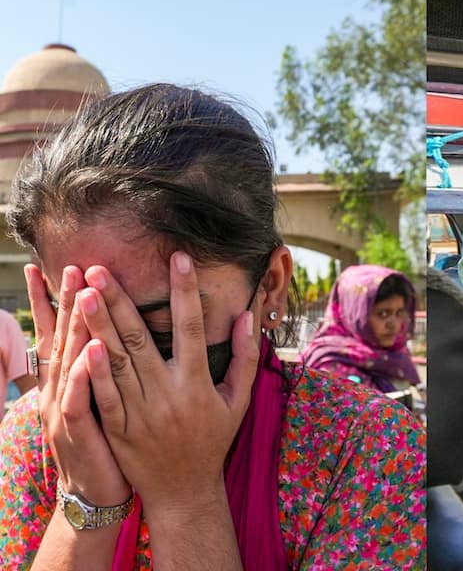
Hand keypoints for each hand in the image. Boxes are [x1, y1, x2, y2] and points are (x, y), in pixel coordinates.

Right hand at [25, 264, 130, 507]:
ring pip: (70, 362)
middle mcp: (64, 389)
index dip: (58, 301)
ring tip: (83, 293)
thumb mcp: (101, 400)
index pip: (63, 332)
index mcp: (72, 379)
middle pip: (65, 338)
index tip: (61, 266)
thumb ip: (107, 365)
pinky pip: (81, 400)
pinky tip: (92, 351)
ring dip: (76, 328)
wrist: (97, 490)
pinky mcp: (79, 431)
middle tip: (72, 266)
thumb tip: (109, 333)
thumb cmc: (107, 441)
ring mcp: (67, 409)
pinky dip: (84, 375)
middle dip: (68, 301)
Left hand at [75, 252, 259, 513]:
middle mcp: (167, 396)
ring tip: (83, 292)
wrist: (183, 489)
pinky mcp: (116, 428)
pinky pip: (102, 394)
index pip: (192, 328)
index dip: (185, 292)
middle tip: (101, 269)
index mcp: (198, 385)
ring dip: (97, 325)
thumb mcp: (238, 400)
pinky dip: (92, 369)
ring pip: (116, 362)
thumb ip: (246, 356)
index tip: (178, 258)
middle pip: (140, 340)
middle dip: (120, 301)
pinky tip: (81, 342)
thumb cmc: (213, 439)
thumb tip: (247, 314)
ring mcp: (139, 413)